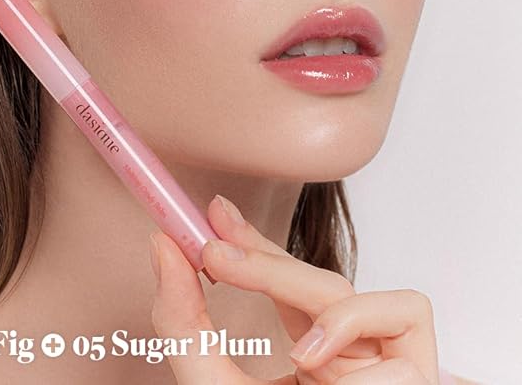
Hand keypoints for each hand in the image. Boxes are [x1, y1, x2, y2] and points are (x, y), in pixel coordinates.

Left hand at [148, 193, 439, 383]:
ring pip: (343, 288)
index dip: (250, 245)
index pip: (283, 288)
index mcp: (312, 359)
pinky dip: (350, 320)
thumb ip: (184, 324)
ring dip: (282, 276)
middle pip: (311, 282)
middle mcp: (350, 356)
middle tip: (208, 239)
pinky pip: (402, 311)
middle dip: (257, 255)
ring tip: (228, 272)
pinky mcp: (421, 369)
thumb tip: (163, 251)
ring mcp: (387, 362)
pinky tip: (310, 353)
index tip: (211, 214)